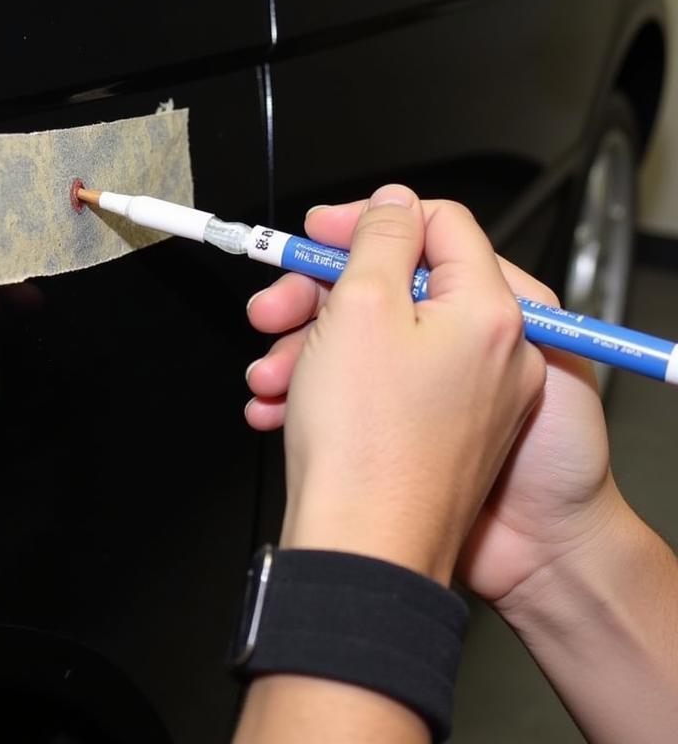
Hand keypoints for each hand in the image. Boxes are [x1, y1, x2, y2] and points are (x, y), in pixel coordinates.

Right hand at [255, 185, 545, 585]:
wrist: (365, 553)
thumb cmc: (366, 442)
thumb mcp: (361, 305)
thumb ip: (380, 239)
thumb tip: (392, 204)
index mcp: (489, 310)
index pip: (436, 224)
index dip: (367, 218)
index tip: (317, 233)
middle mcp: (491, 353)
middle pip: (400, 285)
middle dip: (322, 293)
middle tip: (273, 307)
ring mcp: (468, 400)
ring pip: (381, 340)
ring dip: (312, 347)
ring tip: (266, 375)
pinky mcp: (441, 437)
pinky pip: (383, 386)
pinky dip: (330, 386)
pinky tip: (281, 404)